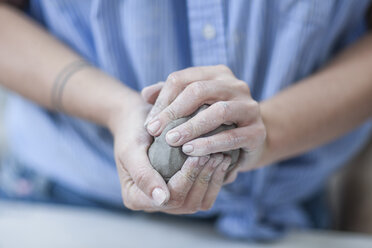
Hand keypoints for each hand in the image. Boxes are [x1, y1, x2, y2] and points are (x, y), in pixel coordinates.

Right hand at [109, 94, 230, 213]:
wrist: (137, 119)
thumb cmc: (131, 131)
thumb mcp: (132, 149)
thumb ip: (142, 175)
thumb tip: (161, 200)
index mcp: (136, 198)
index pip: (169, 199)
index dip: (187, 179)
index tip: (197, 156)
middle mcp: (154, 203)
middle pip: (186, 204)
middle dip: (203, 179)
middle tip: (214, 154)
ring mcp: (170, 198)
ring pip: (198, 202)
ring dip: (212, 180)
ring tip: (220, 157)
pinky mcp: (184, 190)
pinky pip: (204, 195)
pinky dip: (215, 179)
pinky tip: (222, 161)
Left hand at [142, 65, 266, 182]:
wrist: (250, 140)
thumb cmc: (214, 122)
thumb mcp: (192, 107)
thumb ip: (170, 97)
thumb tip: (146, 94)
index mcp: (217, 75)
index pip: (183, 79)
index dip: (162, 100)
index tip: (149, 124)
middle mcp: (236, 86)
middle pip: (199, 90)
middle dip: (173, 112)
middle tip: (155, 132)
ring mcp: (250, 107)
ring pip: (218, 111)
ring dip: (191, 127)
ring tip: (171, 141)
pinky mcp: (257, 131)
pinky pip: (232, 136)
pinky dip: (209, 144)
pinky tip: (191, 152)